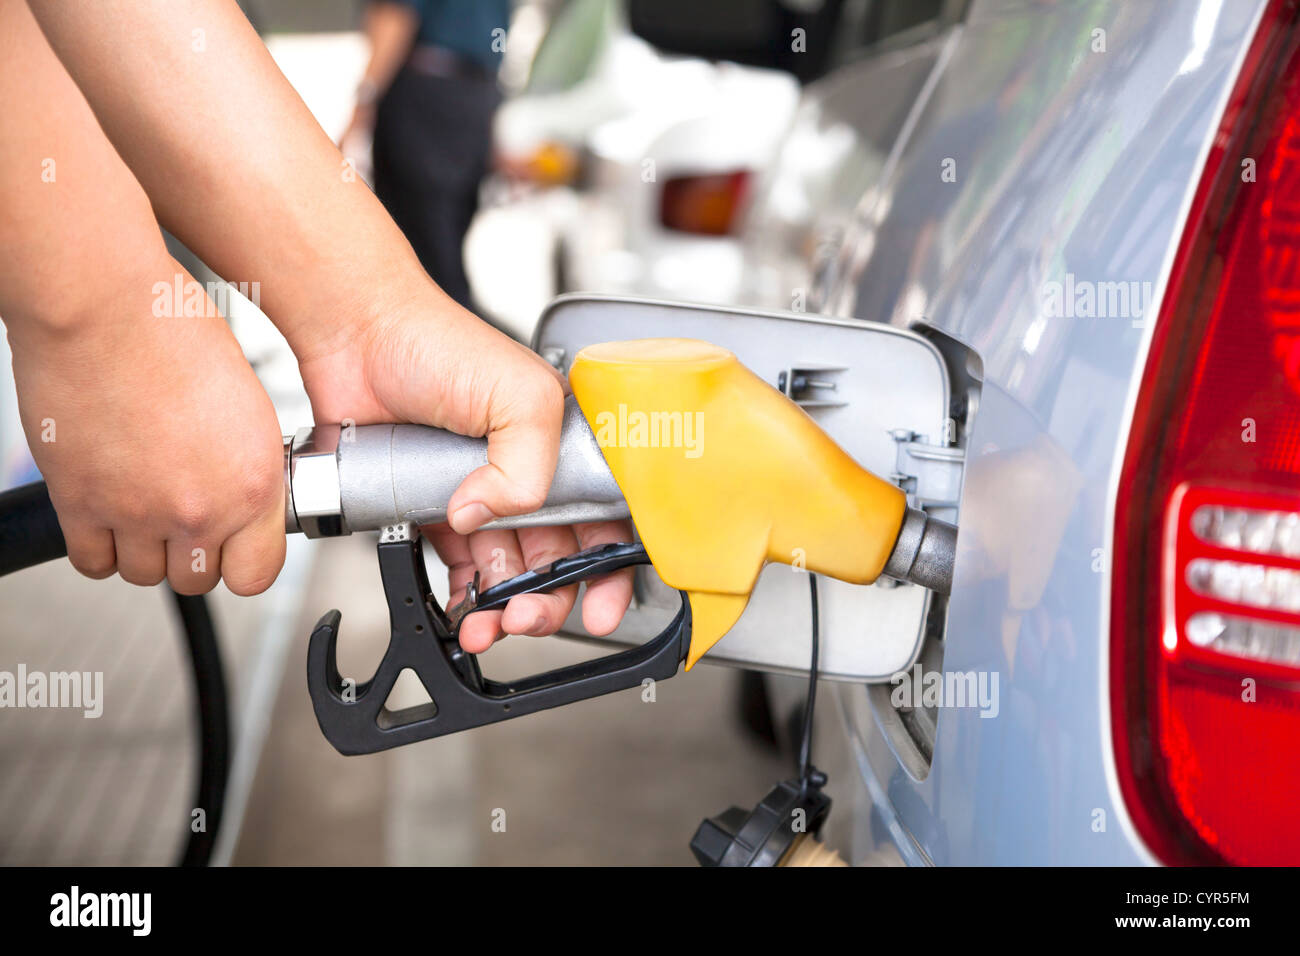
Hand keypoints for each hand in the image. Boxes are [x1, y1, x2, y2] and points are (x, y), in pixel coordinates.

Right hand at [9, 258, 287, 595]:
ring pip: (145, 575)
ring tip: (147, 507)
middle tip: (186, 516)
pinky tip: (110, 515)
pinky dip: (101, 547)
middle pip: (198, 580)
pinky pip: (93, 563)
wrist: (102, 308)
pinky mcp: (80, 504)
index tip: (237, 545)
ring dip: (146, 549)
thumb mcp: (248, 407)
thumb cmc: (173, 334)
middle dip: (194, 554)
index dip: (244, 561)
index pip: (257, 574)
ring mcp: (137, 511)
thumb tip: (244, 500)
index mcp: (252, 483)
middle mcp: (198, 507)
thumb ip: (248, 469)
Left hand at [296, 278, 634, 652]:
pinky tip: (464, 611)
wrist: (358, 337)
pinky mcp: (438, 509)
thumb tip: (488, 517)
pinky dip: (465, 596)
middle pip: (560, 557)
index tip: (600, 606)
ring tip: (489, 624)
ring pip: (511, 571)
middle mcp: (531, 472)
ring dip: (505, 607)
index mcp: (566, 445)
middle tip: (529, 616)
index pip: (607, 519)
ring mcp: (484, 494)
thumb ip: (528, 467)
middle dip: (550, 599)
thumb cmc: (439, 342)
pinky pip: (461, 567)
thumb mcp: (517, 395)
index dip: (609, 568)